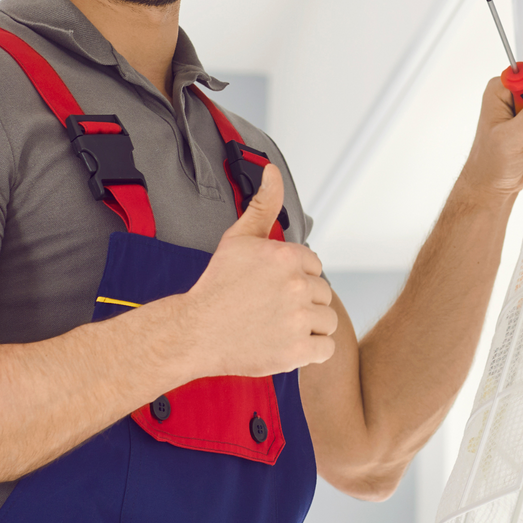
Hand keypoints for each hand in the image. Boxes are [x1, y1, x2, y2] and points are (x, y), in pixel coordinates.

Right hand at [165, 164, 337, 378]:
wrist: (194, 332)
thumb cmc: (216, 286)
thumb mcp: (238, 238)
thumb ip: (263, 205)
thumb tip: (272, 171)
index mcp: (287, 257)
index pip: (315, 267)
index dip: (295, 279)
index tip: (273, 289)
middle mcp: (297, 286)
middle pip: (323, 294)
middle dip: (303, 302)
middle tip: (272, 310)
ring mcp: (298, 320)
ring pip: (327, 321)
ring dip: (309, 327)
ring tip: (279, 327)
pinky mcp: (297, 351)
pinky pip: (326, 349)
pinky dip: (311, 351)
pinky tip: (287, 344)